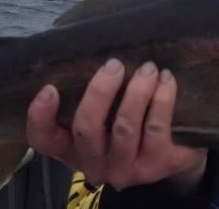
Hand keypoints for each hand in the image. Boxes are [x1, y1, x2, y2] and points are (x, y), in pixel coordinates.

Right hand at [26, 59, 206, 191]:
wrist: (178, 148)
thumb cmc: (136, 117)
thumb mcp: (108, 107)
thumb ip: (94, 90)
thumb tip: (90, 50)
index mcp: (73, 148)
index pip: (44, 140)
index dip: (40, 117)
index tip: (50, 88)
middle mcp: (95, 164)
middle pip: (86, 129)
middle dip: (100, 91)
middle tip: (115, 64)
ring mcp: (124, 169)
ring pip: (124, 129)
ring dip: (137, 92)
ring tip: (149, 68)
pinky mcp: (156, 166)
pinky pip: (155, 128)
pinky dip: (162, 99)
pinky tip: (166, 80)